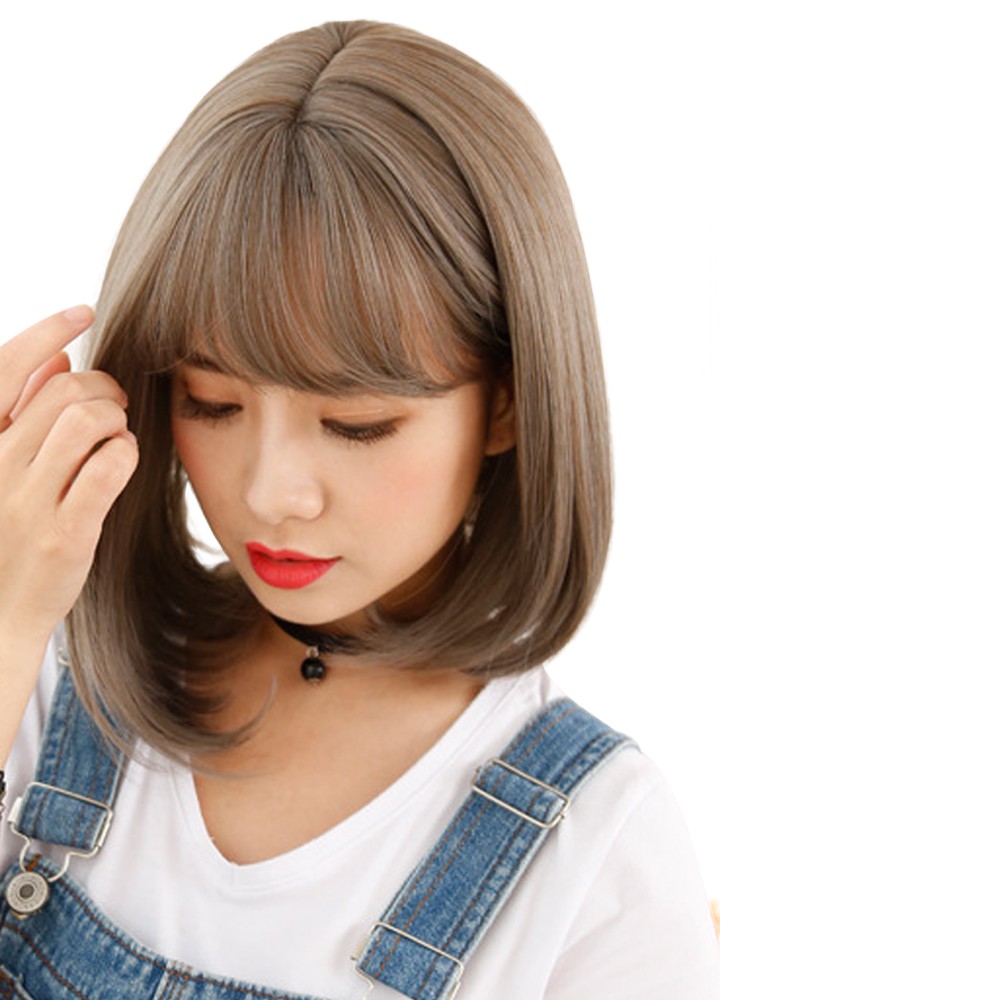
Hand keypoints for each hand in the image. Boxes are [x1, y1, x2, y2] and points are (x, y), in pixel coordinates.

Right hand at [0, 307, 138, 641]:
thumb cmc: (10, 532)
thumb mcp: (5, 467)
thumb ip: (26, 412)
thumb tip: (56, 359)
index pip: (6, 367)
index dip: (48, 329)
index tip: (84, 310)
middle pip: (65, 390)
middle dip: (106, 387)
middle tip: (118, 405)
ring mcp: (26, 500)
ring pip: (89, 421)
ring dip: (119, 418)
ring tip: (120, 434)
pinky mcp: (65, 532)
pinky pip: (108, 466)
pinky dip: (126, 453)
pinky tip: (125, 459)